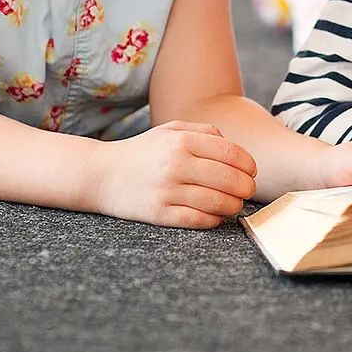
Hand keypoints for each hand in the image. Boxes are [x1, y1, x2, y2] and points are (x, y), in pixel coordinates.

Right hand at [93, 121, 257, 228]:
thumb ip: (204, 131)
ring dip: (233, 206)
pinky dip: (213, 220)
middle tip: (247, 190)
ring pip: (218, 202)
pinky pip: (198, 220)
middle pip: (230, 180)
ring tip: (234, 204)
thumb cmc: (142, 152)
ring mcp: (167, 191)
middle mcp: (176, 165)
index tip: (251, 171)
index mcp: (182, 141)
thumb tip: (233, 147)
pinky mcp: (159, 214)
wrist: (100, 174)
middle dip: (246, 187)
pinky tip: (214, 216)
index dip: (249, 165)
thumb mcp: (170, 130)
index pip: (232, 154)